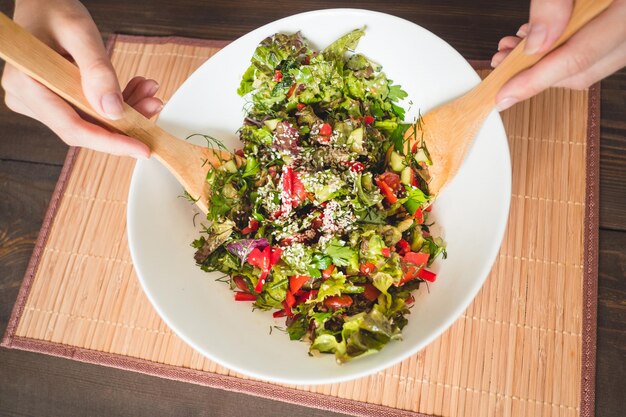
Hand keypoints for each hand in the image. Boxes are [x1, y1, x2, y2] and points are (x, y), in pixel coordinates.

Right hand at [1, 0, 162, 157]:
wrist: (44, 3)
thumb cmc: (54, 9)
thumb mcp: (80, 33)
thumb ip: (98, 71)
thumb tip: (114, 111)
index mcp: (26, 85)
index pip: (73, 128)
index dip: (111, 142)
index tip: (141, 149)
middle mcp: (28, 99)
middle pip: (84, 128)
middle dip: (125, 123)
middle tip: (154, 105)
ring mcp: (41, 102)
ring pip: (91, 121)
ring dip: (125, 111)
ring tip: (149, 92)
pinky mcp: (55, 100)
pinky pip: (89, 111)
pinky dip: (116, 102)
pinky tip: (136, 89)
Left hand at [491, 0, 625, 110]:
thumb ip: (554, 1)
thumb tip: (536, 42)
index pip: (580, 57)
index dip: (536, 80)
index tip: (505, 94)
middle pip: (585, 69)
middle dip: (537, 73)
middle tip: (502, 64)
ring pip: (591, 63)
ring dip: (547, 62)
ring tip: (514, 48)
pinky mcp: (623, 23)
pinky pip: (598, 47)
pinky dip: (564, 48)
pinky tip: (540, 37)